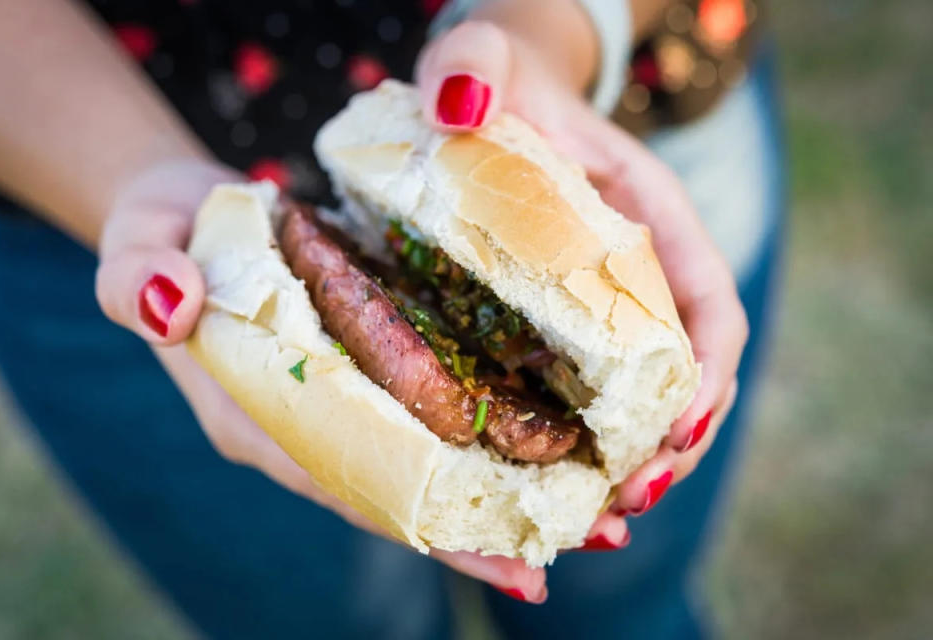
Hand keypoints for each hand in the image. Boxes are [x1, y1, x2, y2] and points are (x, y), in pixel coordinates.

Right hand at [93, 159, 550, 603]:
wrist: (189, 212)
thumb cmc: (163, 231)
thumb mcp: (138, 239)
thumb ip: (139, 276)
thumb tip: (167, 303)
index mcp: (251, 414)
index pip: (342, 481)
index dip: (418, 519)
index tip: (500, 558)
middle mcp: (303, 426)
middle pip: (395, 491)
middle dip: (472, 529)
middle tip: (562, 557)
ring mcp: (337, 404)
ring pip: (418, 463)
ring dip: (490, 492)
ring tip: (576, 517)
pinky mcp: (364, 371)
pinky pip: (423, 415)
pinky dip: (478, 434)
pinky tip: (541, 439)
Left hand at [416, 20, 746, 526]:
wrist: (478, 94)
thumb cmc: (488, 78)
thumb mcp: (479, 61)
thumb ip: (470, 65)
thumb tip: (457, 102)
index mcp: (643, 208)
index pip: (702, 297)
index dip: (703, 370)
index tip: (676, 430)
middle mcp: (636, 265)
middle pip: (683, 368)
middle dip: (668, 442)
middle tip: (624, 502)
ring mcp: (600, 301)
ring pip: (640, 395)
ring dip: (629, 460)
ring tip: (592, 520)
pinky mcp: (557, 325)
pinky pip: (586, 395)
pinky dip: (581, 445)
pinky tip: (548, 485)